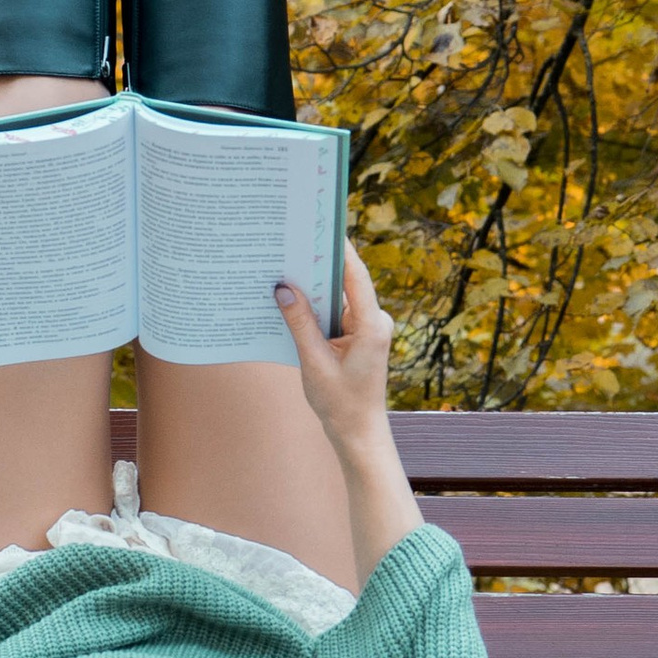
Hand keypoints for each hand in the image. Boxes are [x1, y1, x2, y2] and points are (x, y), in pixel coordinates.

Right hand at [276, 243, 394, 460]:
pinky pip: (335, 311)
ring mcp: (366, 327)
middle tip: (291, 244)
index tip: (320, 225)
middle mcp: (373, 321)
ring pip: (338, 296)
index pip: (355, 276)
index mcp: (372, 325)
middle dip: (318, 265)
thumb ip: (300, 324)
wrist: (357, 433)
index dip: (339, 248)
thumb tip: (283, 289)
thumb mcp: (314, 362)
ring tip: (286, 267)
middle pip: (345, 281)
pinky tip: (292, 299)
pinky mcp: (357, 335)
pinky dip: (315, 306)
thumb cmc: (340, 403)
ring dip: (314, 286)